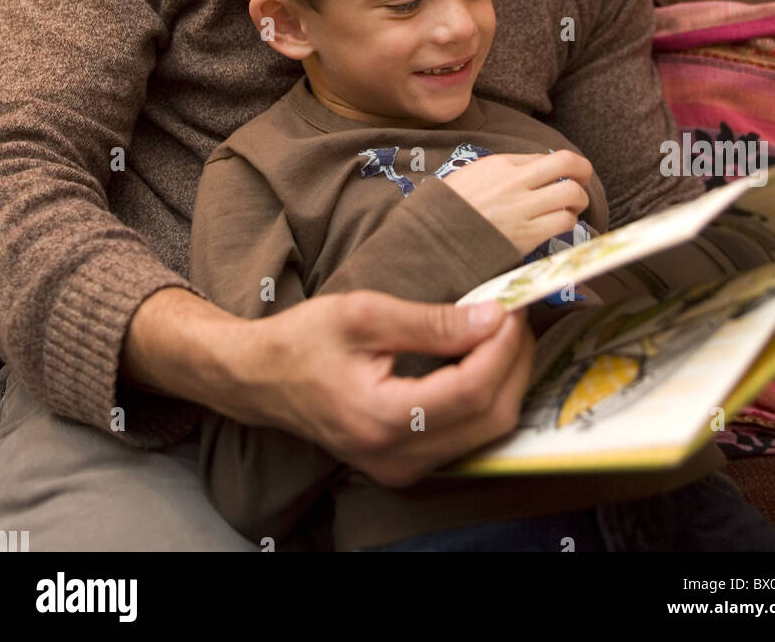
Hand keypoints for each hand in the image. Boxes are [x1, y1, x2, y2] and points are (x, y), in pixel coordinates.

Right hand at [215, 292, 535, 486]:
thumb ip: (432, 320)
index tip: (510, 305)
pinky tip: (482, 359)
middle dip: (513, 361)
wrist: (261, 379)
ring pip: (487, 430)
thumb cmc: (304, 340)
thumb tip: (493, 316)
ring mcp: (403, 468)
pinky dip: (487, 396)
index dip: (502, 347)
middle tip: (512, 313)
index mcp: (383, 418)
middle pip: (490, 416)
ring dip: (506, 378)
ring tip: (501, 331)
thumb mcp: (365, 314)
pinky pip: (468, 436)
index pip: (472, 389)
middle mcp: (397, 457)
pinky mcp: (406, 464)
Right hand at [441, 149, 592, 253]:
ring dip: (579, 200)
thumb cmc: (449, 208)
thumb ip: (502, 170)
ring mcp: (523, 209)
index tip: (564, 174)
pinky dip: (568, 222)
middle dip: (582, 172)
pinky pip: (563, 222)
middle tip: (582, 181)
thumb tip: (532, 170)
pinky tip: (560, 224)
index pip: (546, 157)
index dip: (560, 166)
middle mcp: (515, 182)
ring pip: (572, 194)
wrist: (434, 239)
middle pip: (568, 165)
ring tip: (572, 207)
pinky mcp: (527, 236)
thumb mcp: (471, 175)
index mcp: (500, 164)